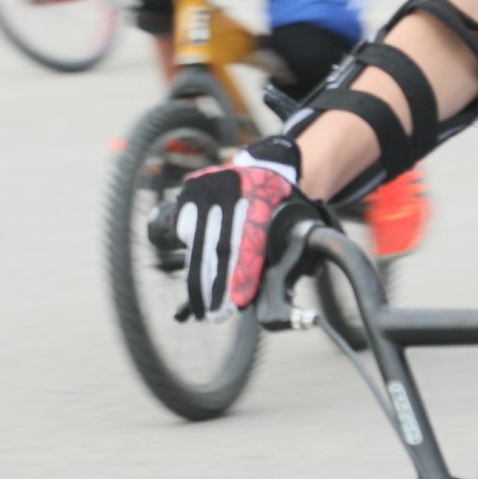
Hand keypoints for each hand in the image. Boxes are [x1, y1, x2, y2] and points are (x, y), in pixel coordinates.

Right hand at [173, 138, 309, 321]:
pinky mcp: (192, 189)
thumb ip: (282, 246)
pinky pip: (187, 229)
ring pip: (199, 240)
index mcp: (262, 194)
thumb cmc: (278, 203)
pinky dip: (192, 257)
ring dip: (200, 277)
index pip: (249, 240)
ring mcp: (208, 186)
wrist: (265, 164)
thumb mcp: (290, 216)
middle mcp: (233, 187)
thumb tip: (285, 287)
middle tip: (217, 313)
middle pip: (221, 244)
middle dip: (217, 284)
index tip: (238, 301)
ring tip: (203, 306)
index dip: (243, 272)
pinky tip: (193, 281)